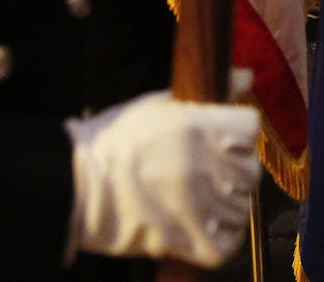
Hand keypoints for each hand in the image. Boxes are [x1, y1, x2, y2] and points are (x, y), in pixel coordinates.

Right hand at [64, 90, 261, 267]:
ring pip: (241, 209)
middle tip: (210, 174)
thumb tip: (245, 78)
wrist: (72, 185)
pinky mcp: (179, 238)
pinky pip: (224, 245)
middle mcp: (202, 164)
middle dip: (235, 171)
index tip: (225, 139)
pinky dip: (220, 240)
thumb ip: (207, 97)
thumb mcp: (159, 105)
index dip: (240, 133)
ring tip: (204, 202)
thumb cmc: (113, 140)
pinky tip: (204, 228)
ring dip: (228, 206)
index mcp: (198, 127)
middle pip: (250, 170)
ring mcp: (194, 204)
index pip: (251, 127)